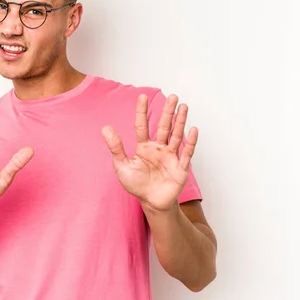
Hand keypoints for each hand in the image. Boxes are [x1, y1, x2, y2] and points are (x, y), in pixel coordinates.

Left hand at [102, 94, 197, 212]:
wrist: (151, 202)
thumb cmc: (136, 184)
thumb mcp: (122, 166)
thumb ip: (116, 147)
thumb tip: (105, 128)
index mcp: (144, 147)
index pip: (142, 126)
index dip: (142, 112)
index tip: (142, 96)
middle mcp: (158, 148)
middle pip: (164, 126)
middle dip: (168, 112)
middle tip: (172, 96)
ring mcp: (170, 156)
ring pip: (176, 135)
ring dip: (180, 121)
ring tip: (183, 106)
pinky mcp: (180, 168)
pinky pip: (186, 153)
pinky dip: (190, 142)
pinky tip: (193, 129)